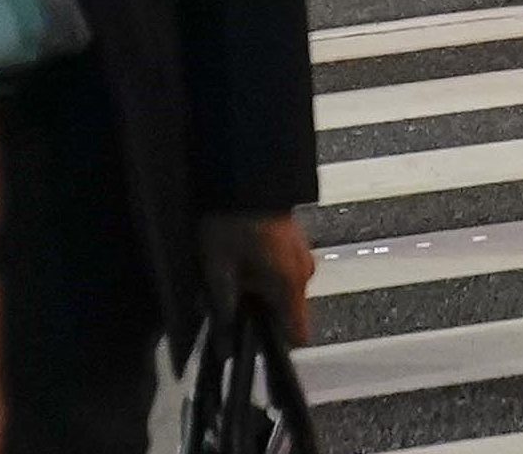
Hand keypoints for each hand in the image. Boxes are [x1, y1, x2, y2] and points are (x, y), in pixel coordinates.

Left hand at [197, 212, 315, 346]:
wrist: (244, 174)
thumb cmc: (233, 220)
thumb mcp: (219, 271)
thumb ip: (224, 312)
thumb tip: (226, 348)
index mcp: (290, 284)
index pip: (298, 335)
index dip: (274, 345)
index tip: (251, 343)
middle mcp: (303, 272)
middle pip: (284, 312)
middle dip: (255, 312)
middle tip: (225, 297)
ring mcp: (301, 254)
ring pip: (280, 291)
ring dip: (256, 290)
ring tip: (228, 272)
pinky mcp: (294, 241)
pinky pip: (281, 270)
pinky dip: (262, 271)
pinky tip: (238, 257)